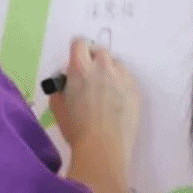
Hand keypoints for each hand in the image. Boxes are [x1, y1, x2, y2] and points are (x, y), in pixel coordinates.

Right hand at [49, 38, 140, 163]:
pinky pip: (127, 79)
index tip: (77, 62)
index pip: (80, 42)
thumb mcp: (58, 105)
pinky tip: (116, 102)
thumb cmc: (76, 129)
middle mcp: (103, 67)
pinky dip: (121, 85)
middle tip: (90, 77)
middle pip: (100, 50)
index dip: (77, 51)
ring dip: (110, 71)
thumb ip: (61, 87)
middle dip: (94, 59)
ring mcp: (122, 78)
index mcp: (80, 68)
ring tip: (106, 90)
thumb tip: (67, 83)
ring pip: (116, 64)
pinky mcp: (135, 91)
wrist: (103, 150)